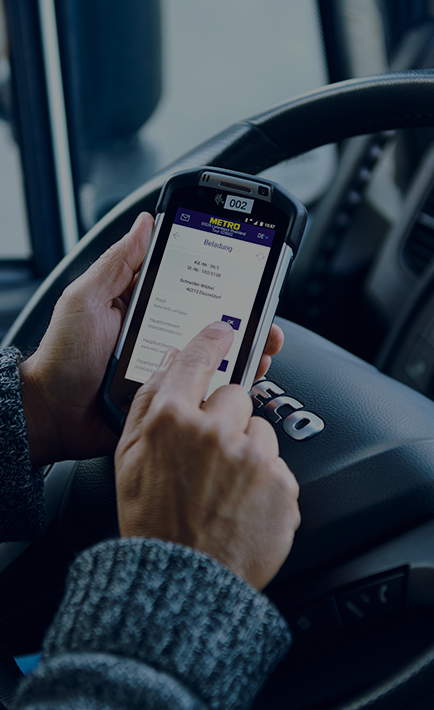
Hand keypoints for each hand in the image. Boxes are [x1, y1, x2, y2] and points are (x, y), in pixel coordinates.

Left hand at [19, 213, 283, 467]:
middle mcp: (161, 336)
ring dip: (245, 350)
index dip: (220, 280)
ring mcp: (168, 368)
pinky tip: (244, 379)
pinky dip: (229, 385)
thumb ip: (116, 263)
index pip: (190, 288)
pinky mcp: (170, 398)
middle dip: (244, 318)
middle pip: (212, 323)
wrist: (52, 415)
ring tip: (263, 346)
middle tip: (265, 316)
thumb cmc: (62, 356)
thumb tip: (145, 223)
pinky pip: (205, 390)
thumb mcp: (86, 299)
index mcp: (145, 308)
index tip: (246, 274)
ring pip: (216, 357)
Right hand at [115, 321, 299, 589]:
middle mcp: (215, 431)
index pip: (198, 359)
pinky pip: (278, 466)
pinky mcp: (282, 484)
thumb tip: (169, 362)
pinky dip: (265, 481)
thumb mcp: (128, 457)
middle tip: (211, 454)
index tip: (224, 329)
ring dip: (249, 450)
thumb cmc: (152, 521)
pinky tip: (242, 504)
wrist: (185, 581)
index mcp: (172, 419)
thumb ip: (147, 401)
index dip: (212, 340)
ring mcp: (253, 457)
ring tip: (226, 486)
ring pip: (261, 431)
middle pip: (236, 395)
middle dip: (227, 417)